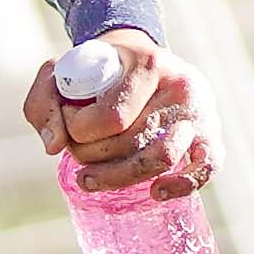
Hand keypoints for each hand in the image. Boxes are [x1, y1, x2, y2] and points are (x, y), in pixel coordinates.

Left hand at [24, 27, 219, 199]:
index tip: (67, 122)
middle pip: (131, 142)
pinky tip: (156, 193)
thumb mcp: (60, 72)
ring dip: (118, 176)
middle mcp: (181, 86)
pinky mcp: (211, 135)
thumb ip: (42, 102)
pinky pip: (207, 167)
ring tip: (89, 178)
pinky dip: (182, 185)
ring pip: (161, 160)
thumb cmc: (96, 70)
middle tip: (76, 147)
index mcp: (147, 63)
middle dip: (90, 154)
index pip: (110, 117)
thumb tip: (55, 146)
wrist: (137, 60)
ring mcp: (201, 112)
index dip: (77, 130)